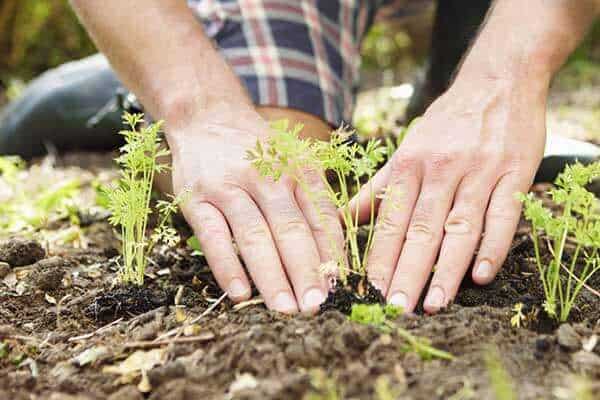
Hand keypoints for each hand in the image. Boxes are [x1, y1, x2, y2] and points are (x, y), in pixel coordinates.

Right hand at [167, 102, 343, 312]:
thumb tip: (334, 257)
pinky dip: (227, 266)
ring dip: (271, 276)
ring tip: (285, 308)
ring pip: (254, 235)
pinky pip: (213, 236)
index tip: (340, 288)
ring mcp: (229, 187)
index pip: (320, 217)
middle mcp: (266, 176)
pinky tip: (240, 293)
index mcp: (297, 170)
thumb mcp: (294, 163)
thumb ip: (312, 202)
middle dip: (306, 272)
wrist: (208, 117)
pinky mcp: (197, 198)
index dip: (331, 255)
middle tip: (316, 306)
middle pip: (290, 230)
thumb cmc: (258, 151)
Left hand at [351, 77, 546, 312]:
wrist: (497, 82)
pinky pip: (503, 214)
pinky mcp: (514, 173)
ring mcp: (479, 172)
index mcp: (410, 165)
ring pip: (459, 226)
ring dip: (447, 269)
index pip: (391, 221)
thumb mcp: (406, 149)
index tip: (369, 292)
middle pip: (421, 229)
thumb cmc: (446, 123)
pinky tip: (482, 275)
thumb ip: (378, 188)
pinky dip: (493, 246)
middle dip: (407, 272)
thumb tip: (341, 217)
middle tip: (396, 309)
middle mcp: (441, 170)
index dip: (380, 258)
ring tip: (434, 304)